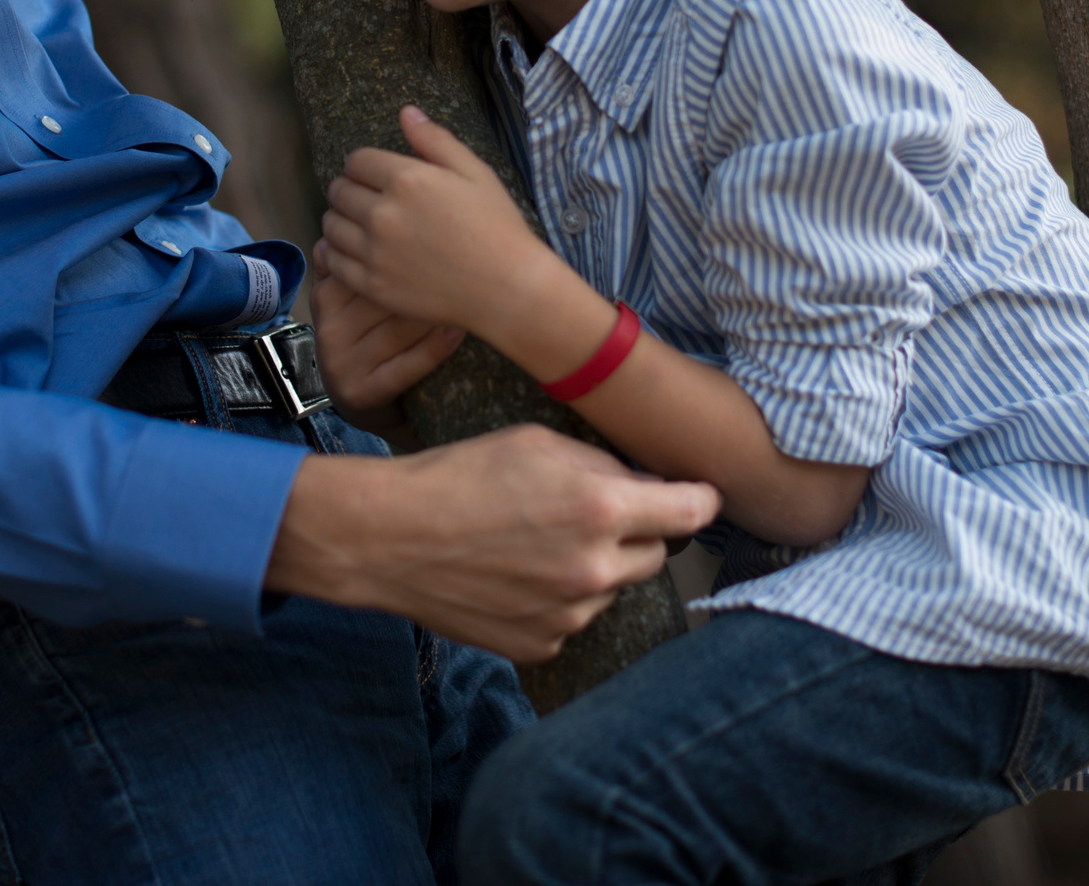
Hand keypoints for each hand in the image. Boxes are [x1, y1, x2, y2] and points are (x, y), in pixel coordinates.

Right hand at [266, 423, 720, 662]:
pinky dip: (559, 600)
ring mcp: (569, 615)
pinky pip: (573, 619)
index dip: (699, 499)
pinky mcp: (542, 646)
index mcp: (600, 508)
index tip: (698, 496)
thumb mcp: (536, 443)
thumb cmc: (459, 476)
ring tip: (535, 543)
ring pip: (612, 588)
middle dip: (638, 531)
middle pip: (657, 555)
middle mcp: (594, 568)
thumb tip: (648, 483)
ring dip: (594, 567)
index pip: (692, 511)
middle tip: (590, 512)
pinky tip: (517, 575)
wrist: (389, 537)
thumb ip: (603, 464)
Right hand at [311, 241, 463, 439]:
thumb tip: (370, 202)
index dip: (404, 245)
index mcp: (326, 294)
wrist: (365, 398)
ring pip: (396, 327)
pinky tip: (459, 329)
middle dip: (423, 273)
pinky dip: (435, 347)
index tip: (439, 228)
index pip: (363, 259)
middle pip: (381, 292)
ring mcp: (343, 362)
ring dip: (436, 306)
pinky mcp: (363, 391)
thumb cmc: (371, 332)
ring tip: (470, 288)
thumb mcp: (354, 297)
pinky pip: (405, 365)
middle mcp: (328, 327)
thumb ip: (356, 254)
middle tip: (463, 256)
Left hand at [321, 106, 566, 341]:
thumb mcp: (474, 172)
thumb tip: (406, 112)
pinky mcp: (373, 285)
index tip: (372, 174)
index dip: (363, 164)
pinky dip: (335, 253)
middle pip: (339, 192)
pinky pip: (334, 263)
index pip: (356, 161)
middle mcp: (383, 214)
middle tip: (363, 198)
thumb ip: (435, 140)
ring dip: (339, 219)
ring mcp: (375, 253)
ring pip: (331, 226)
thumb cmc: (496, 226)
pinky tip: (352, 251)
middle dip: (348, 189)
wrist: (507, 288)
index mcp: (406, 179)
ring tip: (357, 224)